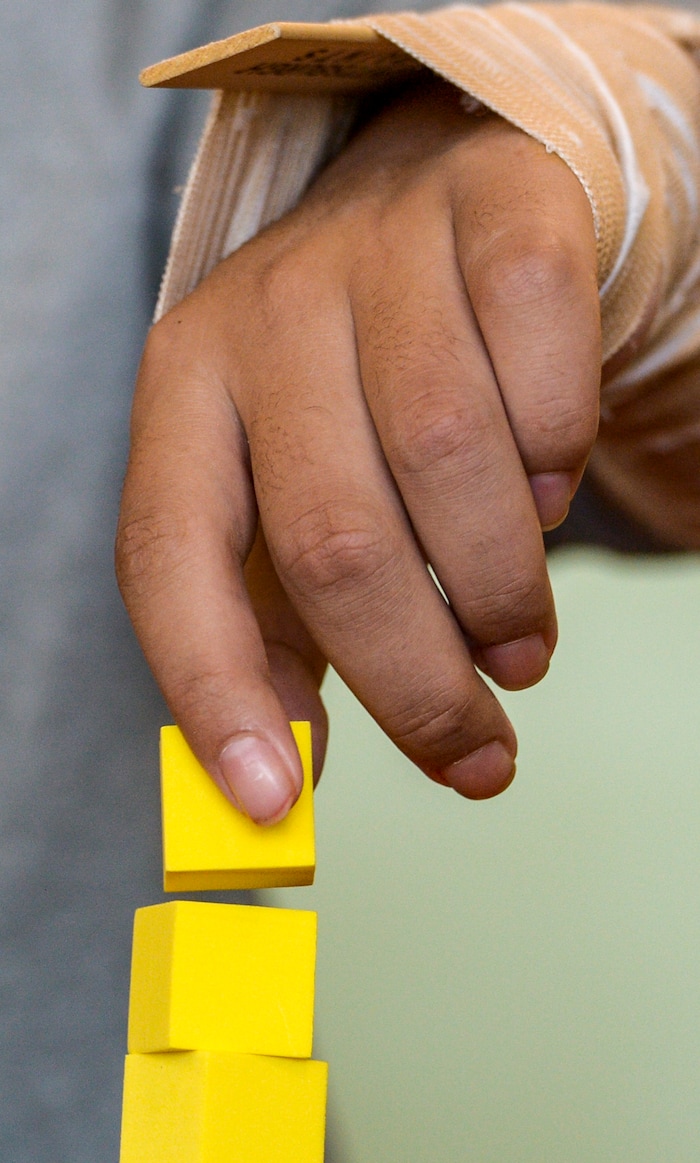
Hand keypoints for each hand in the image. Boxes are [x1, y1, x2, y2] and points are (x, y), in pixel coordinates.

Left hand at [116, 80, 599, 822]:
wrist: (437, 196)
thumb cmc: (353, 381)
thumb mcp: (283, 489)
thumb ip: (275, 626)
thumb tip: (284, 778)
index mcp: (186, 387)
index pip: (168, 558)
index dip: (213, 693)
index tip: (274, 804)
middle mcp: (268, 310)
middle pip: (333, 537)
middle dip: (416, 679)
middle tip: (476, 745)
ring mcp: (383, 249)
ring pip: (449, 456)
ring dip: (497, 589)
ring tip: (517, 642)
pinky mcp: (499, 211)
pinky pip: (542, 365)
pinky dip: (556, 458)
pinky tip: (547, 496)